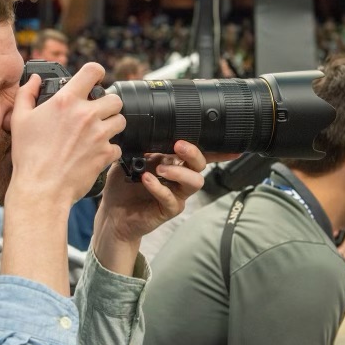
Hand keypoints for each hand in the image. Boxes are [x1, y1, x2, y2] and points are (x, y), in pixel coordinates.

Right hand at [8, 62, 125, 206]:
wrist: (41, 188)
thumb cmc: (29, 156)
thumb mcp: (19, 119)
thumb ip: (26, 93)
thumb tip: (33, 79)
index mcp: (66, 101)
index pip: (93, 71)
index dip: (97, 73)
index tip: (95, 79)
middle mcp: (86, 115)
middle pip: (115, 98)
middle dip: (107, 104)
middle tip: (97, 113)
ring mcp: (99, 135)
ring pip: (121, 121)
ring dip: (112, 125)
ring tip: (98, 133)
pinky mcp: (105, 154)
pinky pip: (118, 147)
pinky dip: (109, 150)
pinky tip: (96, 153)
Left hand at [91, 140, 207, 274]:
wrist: (113, 213)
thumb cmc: (123, 186)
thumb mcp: (129, 159)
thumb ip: (142, 147)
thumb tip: (147, 131)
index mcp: (173, 162)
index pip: (197, 154)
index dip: (217, 151)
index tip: (231, 147)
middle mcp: (179, 178)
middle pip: (200, 164)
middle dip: (192, 153)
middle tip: (178, 146)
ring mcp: (176, 194)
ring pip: (194, 182)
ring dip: (179, 171)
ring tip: (160, 169)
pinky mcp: (169, 209)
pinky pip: (171, 198)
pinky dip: (159, 187)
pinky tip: (146, 179)